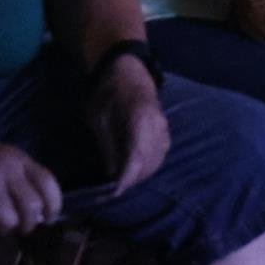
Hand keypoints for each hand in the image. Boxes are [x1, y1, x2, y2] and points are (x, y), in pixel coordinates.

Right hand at [0, 129, 61, 237]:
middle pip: (31, 206)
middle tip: (23, 227)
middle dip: (29, 224)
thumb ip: (27, 179)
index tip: (49, 218)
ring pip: (8, 221)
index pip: (47, 182)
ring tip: (1, 226)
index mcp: (21, 160)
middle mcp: (8, 170)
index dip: (54, 205)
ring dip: (6, 230)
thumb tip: (41, 213)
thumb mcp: (11, 160)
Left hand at [86, 57, 169, 195]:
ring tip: (121, 182)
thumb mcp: (99, 118)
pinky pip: (160, 154)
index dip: (126, 180)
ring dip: (140, 175)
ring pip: (157, 161)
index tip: (113, 193)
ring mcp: (164, 127)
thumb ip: (107, 145)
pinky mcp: (165, 129)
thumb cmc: (108, 93)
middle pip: (149, 164)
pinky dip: (148, 166)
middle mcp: (156, 127)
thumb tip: (112, 173)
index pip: (136, 159)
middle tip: (110, 190)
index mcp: (138, 121)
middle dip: (131, 181)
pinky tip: (134, 169)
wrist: (128, 71)